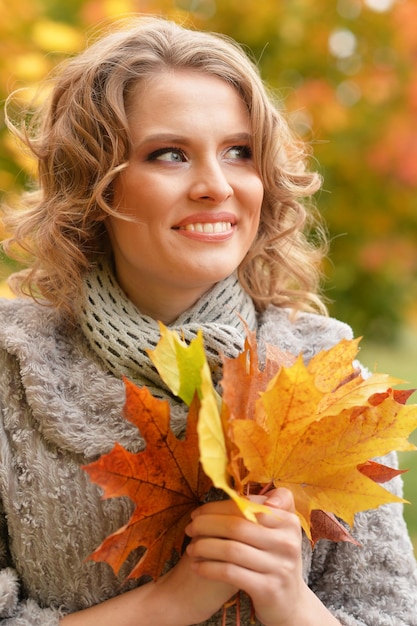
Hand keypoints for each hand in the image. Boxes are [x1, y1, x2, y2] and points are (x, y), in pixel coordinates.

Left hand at [185, 488, 339, 625]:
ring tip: (190, 549)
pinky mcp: (268, 589)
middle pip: (236, 525)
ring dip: (204, 547)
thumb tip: (232, 493)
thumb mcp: (276, 533)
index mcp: (288, 521)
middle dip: (206, 525)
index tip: (198, 512)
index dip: (217, 507)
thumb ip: (260, 512)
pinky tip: (197, 567)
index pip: (246, 506)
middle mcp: (287, 542)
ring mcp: (279, 566)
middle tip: (189, 529)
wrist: (290, 604)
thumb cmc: (274, 560)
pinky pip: (230, 572)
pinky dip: (209, 568)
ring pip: (231, 549)